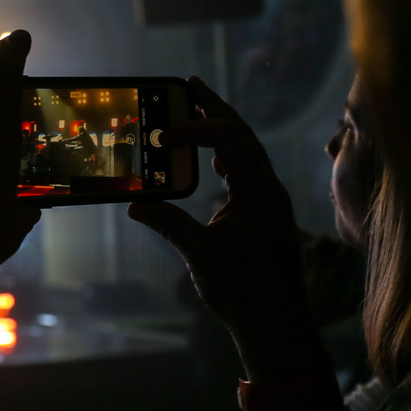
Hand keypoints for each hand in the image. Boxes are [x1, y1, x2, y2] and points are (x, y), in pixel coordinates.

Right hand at [127, 77, 308, 344]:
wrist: (275, 324)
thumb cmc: (243, 292)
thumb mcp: (199, 254)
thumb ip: (168, 224)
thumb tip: (135, 206)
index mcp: (260, 193)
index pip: (231, 140)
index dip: (197, 126)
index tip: (164, 131)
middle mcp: (269, 190)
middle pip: (243, 136)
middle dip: (215, 109)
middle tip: (188, 85)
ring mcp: (268, 202)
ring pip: (246, 153)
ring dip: (220, 130)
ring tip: (195, 112)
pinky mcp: (263, 215)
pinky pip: (245, 173)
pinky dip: (225, 158)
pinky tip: (209, 159)